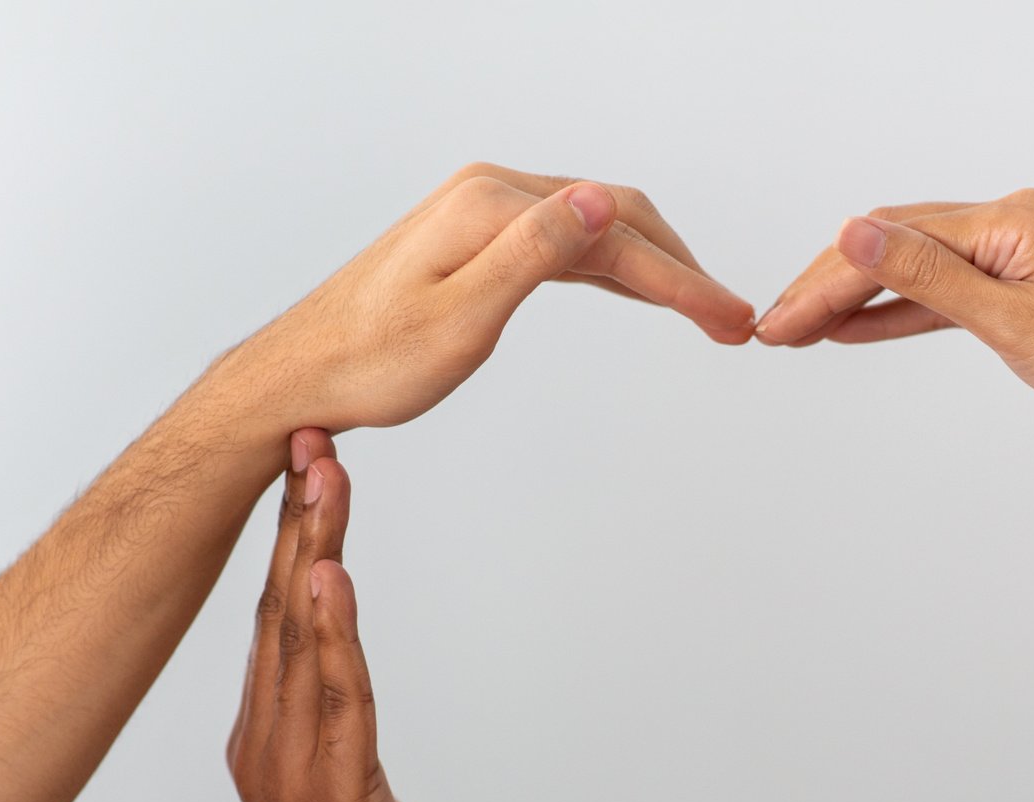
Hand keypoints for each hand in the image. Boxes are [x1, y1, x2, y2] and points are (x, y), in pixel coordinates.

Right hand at [228, 431, 450, 801]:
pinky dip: (333, 632)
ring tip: (321, 474)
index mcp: (272, 741)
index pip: (282, 622)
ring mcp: (292, 768)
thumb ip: (342, 745)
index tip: (310, 464)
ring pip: (303, 637)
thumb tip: (351, 711)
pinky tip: (329, 576)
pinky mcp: (332, 796)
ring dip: (314, 549)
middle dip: (301, 518)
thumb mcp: (352, 801)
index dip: (296, 540)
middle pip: (284, 609)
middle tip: (310, 432)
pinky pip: (335, 697)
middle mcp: (268, 743)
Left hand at [231, 163, 753, 431]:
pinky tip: (640, 293)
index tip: (732, 323)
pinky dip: (613, 268)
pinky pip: (563, 243)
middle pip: (614, 217)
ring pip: (594, 229)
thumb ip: (533, 256)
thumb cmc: (370, 362)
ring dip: (654, 268)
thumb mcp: (460, 318)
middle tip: (733, 322)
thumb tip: (597, 201)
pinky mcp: (475, 239)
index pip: (613, 236)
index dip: (681, 281)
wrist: (300, 375)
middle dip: (681, 269)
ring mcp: (481, 213)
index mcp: (490, 207)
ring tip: (706, 312)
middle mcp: (489, 195)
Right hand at [752, 189, 1033, 428]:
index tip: (777, 325)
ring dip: (859, 297)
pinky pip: (953, 287)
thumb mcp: (1013, 324)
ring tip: (802, 330)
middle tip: (773, 329)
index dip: (825, 283)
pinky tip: (865, 327)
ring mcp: (1027, 248)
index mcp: (1010, 220)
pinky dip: (905, 308)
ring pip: (920, 265)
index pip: (890, 241)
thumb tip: (854, 231)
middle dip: (828, 284)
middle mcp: (1015, 220)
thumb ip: (927, 279)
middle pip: (896, 242)